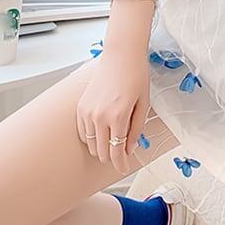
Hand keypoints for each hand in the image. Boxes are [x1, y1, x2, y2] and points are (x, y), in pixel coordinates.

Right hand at [75, 46, 149, 173]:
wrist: (121, 55)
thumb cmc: (136, 76)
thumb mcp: (143, 104)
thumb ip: (136, 129)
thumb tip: (129, 149)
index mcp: (118, 117)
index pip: (117, 151)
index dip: (120, 164)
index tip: (124, 169)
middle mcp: (99, 116)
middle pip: (102, 151)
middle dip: (112, 158)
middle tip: (121, 158)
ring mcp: (87, 112)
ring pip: (91, 144)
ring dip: (101, 148)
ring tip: (113, 144)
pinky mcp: (81, 106)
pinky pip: (83, 132)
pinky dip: (91, 138)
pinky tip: (101, 135)